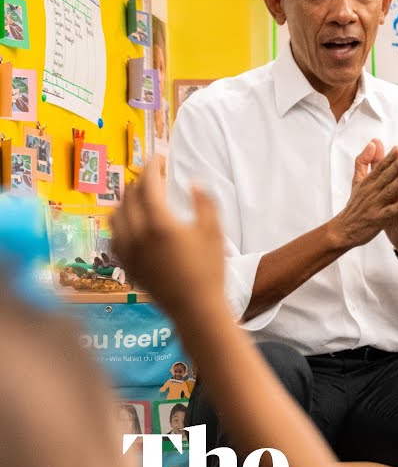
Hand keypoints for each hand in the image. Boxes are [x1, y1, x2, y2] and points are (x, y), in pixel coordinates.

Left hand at [111, 159, 226, 315]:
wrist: (195, 307)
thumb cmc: (209, 270)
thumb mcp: (214, 232)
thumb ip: (204, 202)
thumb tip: (193, 184)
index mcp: (160, 223)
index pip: (148, 185)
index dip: (152, 168)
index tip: (159, 159)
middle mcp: (138, 234)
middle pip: (129, 196)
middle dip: (139, 181)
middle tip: (152, 175)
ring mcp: (128, 250)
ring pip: (116, 214)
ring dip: (126, 200)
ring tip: (139, 196)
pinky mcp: (126, 264)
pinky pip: (114, 235)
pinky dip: (120, 222)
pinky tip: (130, 222)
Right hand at [332, 140, 397, 250]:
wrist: (344, 229)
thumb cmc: (355, 204)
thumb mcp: (358, 181)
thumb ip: (364, 161)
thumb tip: (372, 143)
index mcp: (368, 182)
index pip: (380, 167)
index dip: (390, 157)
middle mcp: (371, 191)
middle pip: (385, 176)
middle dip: (396, 165)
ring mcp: (375, 205)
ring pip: (389, 191)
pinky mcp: (378, 219)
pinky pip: (390, 212)